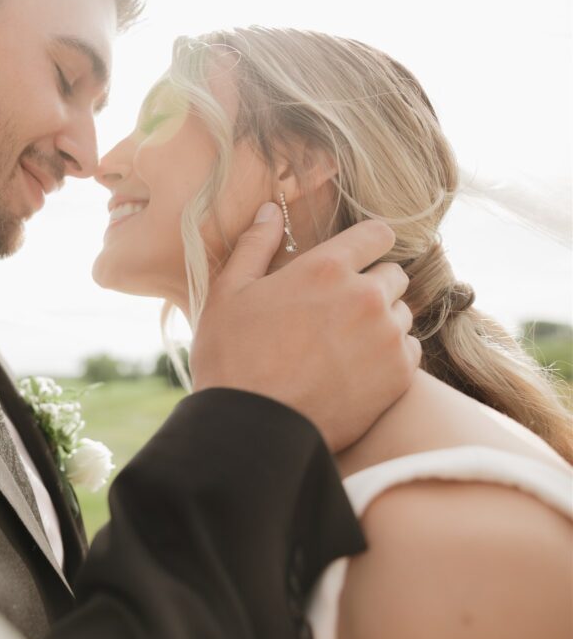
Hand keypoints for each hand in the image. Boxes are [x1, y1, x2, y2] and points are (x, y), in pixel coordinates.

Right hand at [190, 202, 419, 451]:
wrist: (254, 427)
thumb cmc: (232, 357)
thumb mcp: (229, 293)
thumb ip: (254, 245)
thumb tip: (271, 210)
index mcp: (327, 268)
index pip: (378, 234)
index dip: (367, 243)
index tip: (356, 259)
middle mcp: (367, 296)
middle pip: (393, 276)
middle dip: (371, 286)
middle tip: (337, 312)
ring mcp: (387, 337)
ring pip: (402, 314)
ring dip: (381, 322)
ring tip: (343, 345)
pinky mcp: (398, 376)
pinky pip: (409, 351)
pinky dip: (389, 356)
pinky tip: (356, 369)